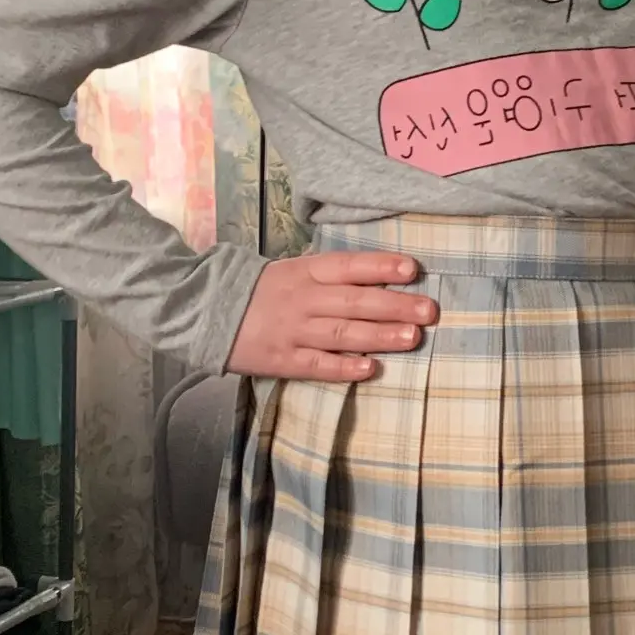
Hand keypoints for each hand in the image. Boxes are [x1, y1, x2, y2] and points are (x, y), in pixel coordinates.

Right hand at [228, 251, 437, 383]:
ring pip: (342, 332)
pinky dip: (344, 367)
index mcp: (306, 271)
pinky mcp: (282, 360)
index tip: (412, 269)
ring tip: (412, 337)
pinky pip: (318, 364)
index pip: (349, 266)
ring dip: (380, 335)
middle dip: (395, 305)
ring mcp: (293, 330)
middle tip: (429, 311)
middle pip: (354, 301)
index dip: (380, 267)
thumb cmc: (262, 291)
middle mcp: (303, 298)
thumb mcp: (293, 271)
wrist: (206, 310)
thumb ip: (331, 276)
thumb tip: (381, 278)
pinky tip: (371, 369)